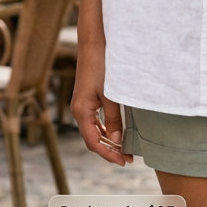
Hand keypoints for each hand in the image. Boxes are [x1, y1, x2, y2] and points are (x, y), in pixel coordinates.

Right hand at [71, 40, 132, 166]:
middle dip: (109, 150)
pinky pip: (94, 122)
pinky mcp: (86, 100)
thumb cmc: (102, 67)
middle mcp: (78, 111)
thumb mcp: (111, 95)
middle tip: (128, 158)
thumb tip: (117, 140)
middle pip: (92, 139)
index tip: (124, 162)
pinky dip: (105, 130)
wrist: (94, 45)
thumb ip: (114, 119)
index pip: (94, 143)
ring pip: (94, 132)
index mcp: (81, 112)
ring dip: (108, 141)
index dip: (109, 154)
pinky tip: (117, 133)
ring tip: (125, 148)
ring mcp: (81, 106)